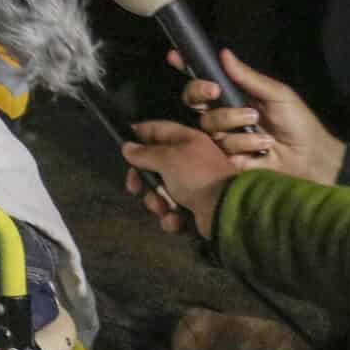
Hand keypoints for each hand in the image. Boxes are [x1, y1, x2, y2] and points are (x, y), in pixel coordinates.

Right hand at [122, 121, 236, 238]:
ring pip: (159, 190)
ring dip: (155, 201)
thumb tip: (126, 146)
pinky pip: (172, 210)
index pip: (156, 129)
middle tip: (134, 187)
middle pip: (153, 165)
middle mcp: (188, 161)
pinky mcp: (193, 208)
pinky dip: (171, 217)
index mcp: (186, 141)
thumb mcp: (167, 158)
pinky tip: (175, 219)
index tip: (121, 144)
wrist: (227, 210)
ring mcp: (191, 185)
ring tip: (162, 208)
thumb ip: (144, 153)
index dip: (138, 134)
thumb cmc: (196, 176)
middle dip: (142, 179)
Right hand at [172, 48, 344, 184]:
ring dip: (233, 121)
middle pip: (193, 100)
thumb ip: (249, 77)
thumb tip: (224, 53)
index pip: (204, 80)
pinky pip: (221, 147)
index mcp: (234, 97)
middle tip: (215, 90)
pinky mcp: (226, 159)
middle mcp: (224, 116)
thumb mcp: (278, 95)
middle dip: (199, 92)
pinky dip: (244, 143)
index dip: (187, 68)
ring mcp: (224, 138)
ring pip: (208, 123)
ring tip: (259, 126)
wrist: (314, 159)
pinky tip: (263, 146)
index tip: (175, 56)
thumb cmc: (300, 124)